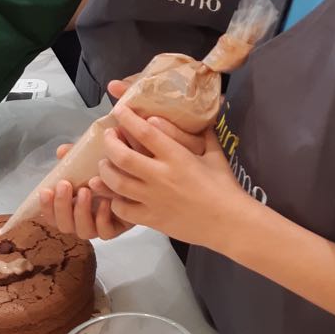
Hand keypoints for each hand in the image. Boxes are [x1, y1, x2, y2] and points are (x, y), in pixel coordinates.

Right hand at [38, 145, 133, 240]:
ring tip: (85, 191)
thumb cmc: (113, 167)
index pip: (52, 214)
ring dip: (80, 212)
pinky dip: (103, 219)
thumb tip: (61, 151)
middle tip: (65, 185)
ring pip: (84, 231)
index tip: (45, 190)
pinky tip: (106, 203)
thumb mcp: (93, 158)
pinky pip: (106, 233)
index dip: (46, 207)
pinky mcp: (119, 227)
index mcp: (72, 204)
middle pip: (65, 225)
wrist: (142, 172)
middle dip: (61, 206)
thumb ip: (77, 156)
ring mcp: (100, 224)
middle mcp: (84, 218)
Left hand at [93, 104, 250, 247]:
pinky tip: (115, 195)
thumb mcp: (214, 154)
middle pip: (122, 156)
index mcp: (177, 157)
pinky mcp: (152, 219)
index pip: (145, 132)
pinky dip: (114, 201)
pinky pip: (123, 210)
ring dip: (106, 171)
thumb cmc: (224, 187)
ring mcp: (154, 199)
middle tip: (109, 136)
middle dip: (110, 143)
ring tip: (104, 164)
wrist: (229, 223)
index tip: (119, 110)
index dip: (128, 119)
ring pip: (117, 183)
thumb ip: (202, 134)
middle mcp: (161, 176)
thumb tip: (199, 115)